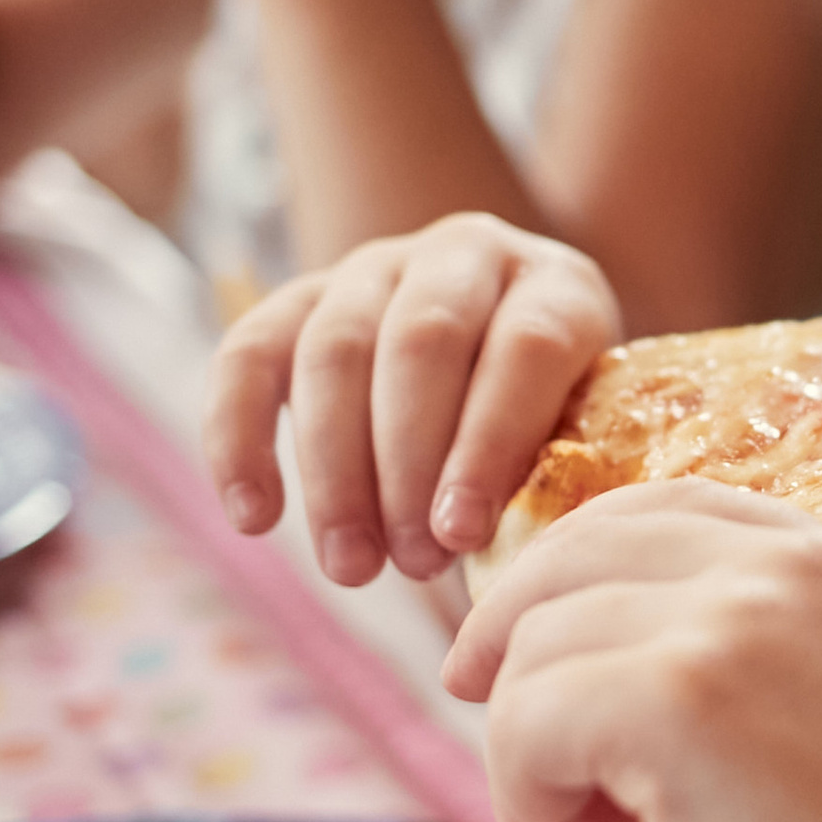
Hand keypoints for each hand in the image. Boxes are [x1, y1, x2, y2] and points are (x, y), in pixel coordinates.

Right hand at [205, 213, 619, 584]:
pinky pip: (246, 354)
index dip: (489, 444)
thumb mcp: (582, 437)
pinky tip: (255, 519)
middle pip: (421, 344)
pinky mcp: (299, 297)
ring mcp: (376, 267)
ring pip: (334, 351)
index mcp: (556, 286)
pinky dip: (239, 437)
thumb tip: (523, 564)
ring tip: (353, 566)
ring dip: (336, 472)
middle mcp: (465, 255)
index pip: (523, 349)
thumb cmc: (555, 425)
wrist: (498, 357)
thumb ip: (561, 476)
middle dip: (408, 465)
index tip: (462, 534)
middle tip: (413, 564)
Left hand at [448, 491, 821, 821]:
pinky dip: (530, 798)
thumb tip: (596, 686)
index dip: (573, 578)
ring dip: (527, 754)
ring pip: (536, 646)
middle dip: (510, 646)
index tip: (530, 654)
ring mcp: (731, 619)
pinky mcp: (676, 695)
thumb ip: (753, 671)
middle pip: (575, 554)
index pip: (657, 510)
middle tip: (510, 747)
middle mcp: (783, 564)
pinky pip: (527, 720)